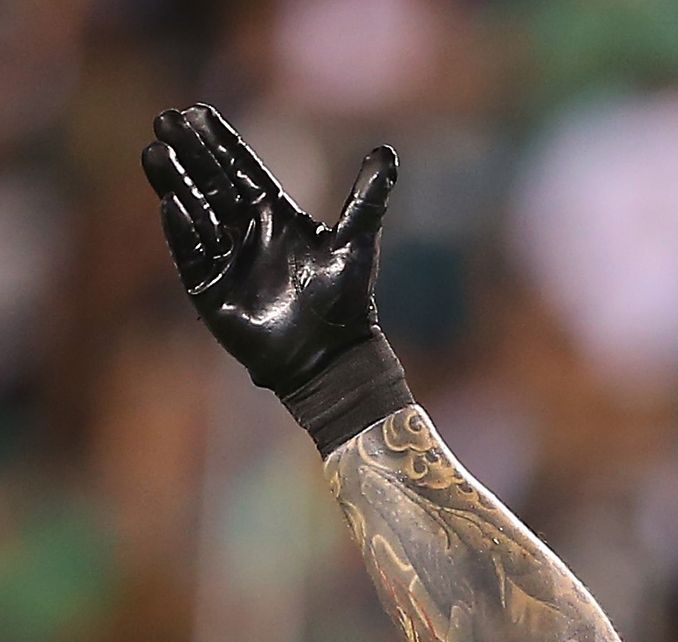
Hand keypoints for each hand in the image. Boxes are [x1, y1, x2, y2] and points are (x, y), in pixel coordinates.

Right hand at [141, 104, 396, 394]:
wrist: (331, 357)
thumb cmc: (347, 302)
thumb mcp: (357, 242)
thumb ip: (368, 197)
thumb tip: (387, 151)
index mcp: (277, 217)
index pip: (241, 171)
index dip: (220, 143)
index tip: (195, 112)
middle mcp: (247, 233)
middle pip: (211, 184)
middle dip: (189, 152)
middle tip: (164, 119)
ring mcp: (226, 260)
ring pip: (194, 213)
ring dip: (176, 183)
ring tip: (155, 152)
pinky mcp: (209, 291)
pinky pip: (190, 255)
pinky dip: (182, 231)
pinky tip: (172, 204)